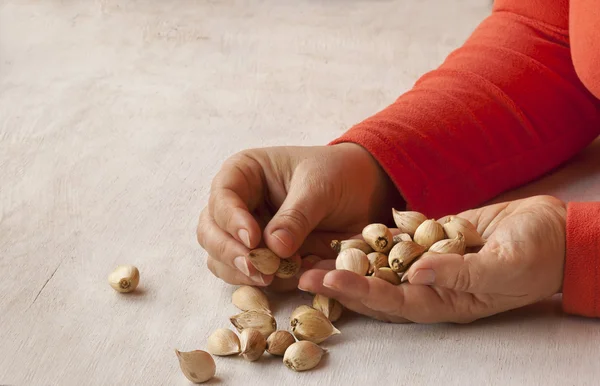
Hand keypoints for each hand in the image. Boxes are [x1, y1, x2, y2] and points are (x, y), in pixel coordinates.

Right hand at [196, 143, 400, 286]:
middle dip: (229, 253)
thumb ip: (296, 215)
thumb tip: (274, 249)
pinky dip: (263, 283)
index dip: (231, 220)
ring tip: (273, 277)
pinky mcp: (263, 257)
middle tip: (257, 269)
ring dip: (242, 273)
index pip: (222, 197)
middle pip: (210, 232)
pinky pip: (249, 276)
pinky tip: (287, 280)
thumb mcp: (320, 187)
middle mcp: (238, 204)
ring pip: (221, 259)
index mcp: (244, 173)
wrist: (364, 191)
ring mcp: (247, 233)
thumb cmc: (338, 175)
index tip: (253, 240)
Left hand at [299, 195, 566, 322]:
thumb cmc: (537, 254)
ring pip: (380, 264)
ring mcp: (428, 263)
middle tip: (302, 273)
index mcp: (445, 302)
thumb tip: (415, 273)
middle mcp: (430, 286)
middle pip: (376, 287)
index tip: (327, 280)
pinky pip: (395, 241)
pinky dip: (371, 237)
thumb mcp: (505, 267)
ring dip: (348, 259)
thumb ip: (461, 274)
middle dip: (340, 280)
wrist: (552, 231)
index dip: (359, 292)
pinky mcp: (431, 241)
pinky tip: (345, 231)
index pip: (393, 302)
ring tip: (313, 251)